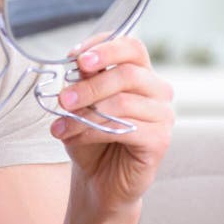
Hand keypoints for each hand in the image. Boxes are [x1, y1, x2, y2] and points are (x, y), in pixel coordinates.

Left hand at [49, 34, 173, 213]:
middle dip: (89, 85)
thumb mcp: (80, 103)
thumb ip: (84, 80)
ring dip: (85, 114)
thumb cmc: (90, 134)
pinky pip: (125, 129)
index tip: (74, 57)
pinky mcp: (160, 141)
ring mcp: (162, 115)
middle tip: (63, 98)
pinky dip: (93, 131)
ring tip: (60, 125)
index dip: (103, 47)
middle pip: (127, 73)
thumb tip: (78, 63)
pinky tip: (75, 137)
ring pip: (123, 103)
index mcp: (139, 72)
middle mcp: (157, 90)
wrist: (97, 177)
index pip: (131, 46)